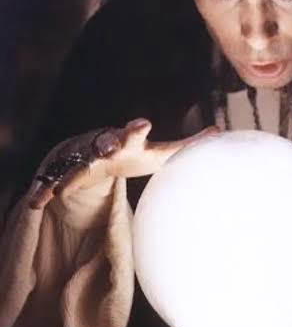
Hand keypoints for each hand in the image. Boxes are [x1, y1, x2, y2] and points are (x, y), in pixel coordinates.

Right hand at [29, 118, 218, 209]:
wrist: (101, 155)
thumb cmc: (136, 154)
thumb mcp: (161, 152)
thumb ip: (187, 143)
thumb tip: (219, 132)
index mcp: (129, 142)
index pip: (133, 132)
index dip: (136, 129)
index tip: (143, 124)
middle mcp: (104, 148)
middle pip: (103, 143)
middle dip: (104, 145)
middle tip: (106, 149)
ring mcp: (84, 162)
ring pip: (76, 166)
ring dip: (71, 174)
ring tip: (64, 187)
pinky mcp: (69, 177)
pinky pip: (55, 184)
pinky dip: (45, 192)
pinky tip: (36, 202)